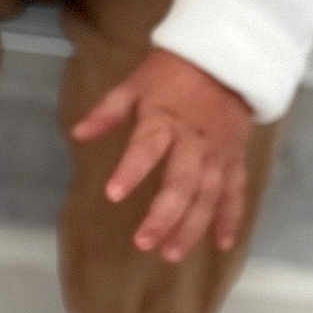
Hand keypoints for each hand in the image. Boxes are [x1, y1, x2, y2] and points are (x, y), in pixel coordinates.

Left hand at [71, 49, 253, 262]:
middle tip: (144, 243)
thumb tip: (77, 134)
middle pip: (181, 184)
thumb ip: (107, 112)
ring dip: (192, 227)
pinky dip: (231, 218)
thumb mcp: (135, 84)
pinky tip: (222, 244)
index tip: (112, 194)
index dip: (130, 171)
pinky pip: (236, 192)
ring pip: (208, 196)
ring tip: (172, 254)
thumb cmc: (172, 73)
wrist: (225, 58)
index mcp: (164, 120)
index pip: (146, 148)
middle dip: (164, 216)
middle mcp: (194, 142)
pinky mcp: (236, 159)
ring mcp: (218, 154)